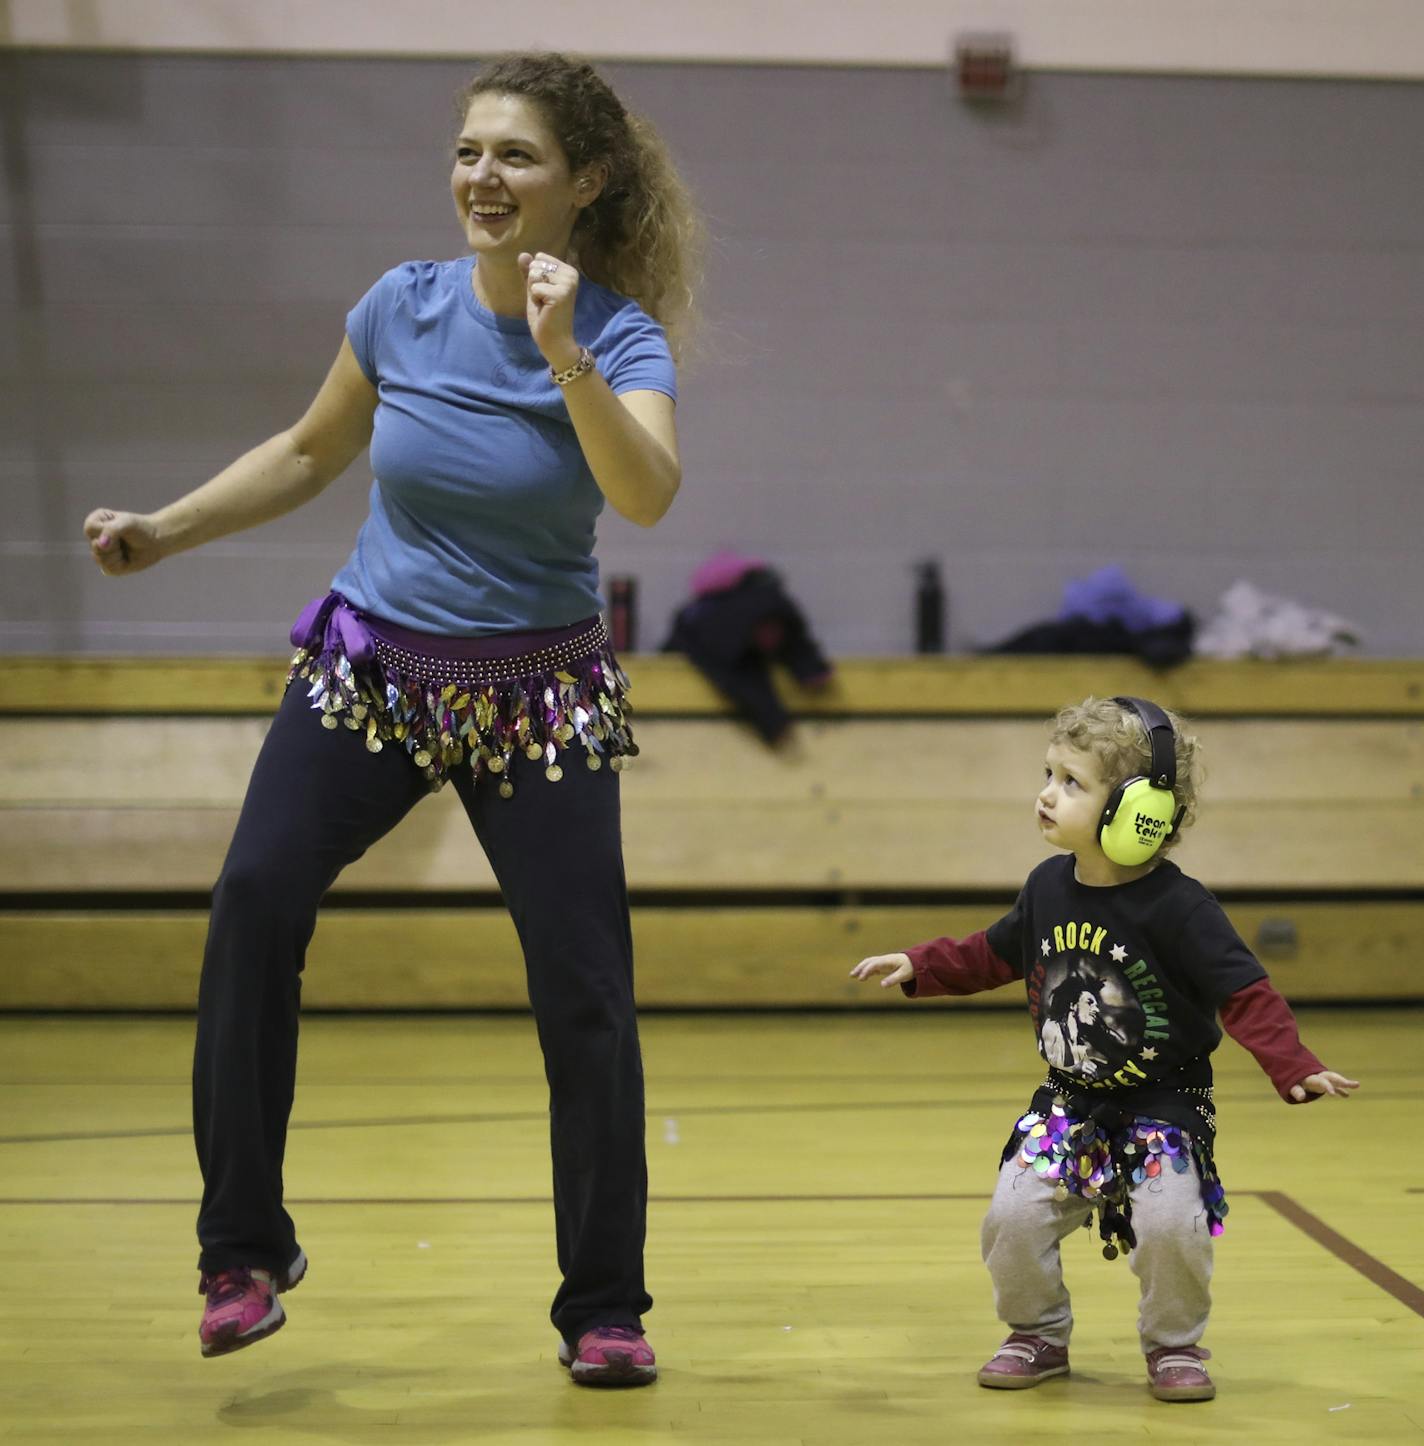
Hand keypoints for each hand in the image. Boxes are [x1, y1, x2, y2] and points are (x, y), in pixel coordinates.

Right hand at [83, 509, 163, 574]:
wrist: (157, 541)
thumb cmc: (141, 528)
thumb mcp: (126, 523)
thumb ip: (111, 530)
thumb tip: (101, 545)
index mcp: (95, 523)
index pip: (90, 529)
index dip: (106, 531)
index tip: (119, 528)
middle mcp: (95, 538)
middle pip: (95, 546)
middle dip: (114, 544)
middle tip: (124, 540)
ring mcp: (101, 553)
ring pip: (99, 559)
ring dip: (117, 555)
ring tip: (125, 549)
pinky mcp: (108, 566)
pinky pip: (107, 569)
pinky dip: (120, 565)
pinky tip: (126, 559)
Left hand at [519, 251, 579, 369]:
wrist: (554, 340)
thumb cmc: (545, 316)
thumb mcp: (534, 290)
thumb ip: (529, 272)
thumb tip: (523, 254)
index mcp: (568, 271)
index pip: (540, 257)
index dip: (536, 277)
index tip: (545, 293)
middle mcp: (571, 274)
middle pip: (537, 264)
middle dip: (534, 284)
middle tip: (545, 301)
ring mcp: (568, 284)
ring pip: (535, 274)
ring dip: (534, 292)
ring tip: (545, 305)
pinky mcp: (560, 294)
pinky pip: (534, 287)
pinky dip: (535, 300)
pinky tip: (546, 309)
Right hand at [849, 953, 913, 988]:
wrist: (915, 961)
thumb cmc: (910, 968)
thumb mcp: (903, 975)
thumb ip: (893, 980)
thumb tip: (882, 985)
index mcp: (888, 961)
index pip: (874, 964)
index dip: (867, 970)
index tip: (861, 978)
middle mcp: (884, 960)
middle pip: (869, 961)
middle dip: (860, 968)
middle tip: (852, 975)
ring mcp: (883, 962)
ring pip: (869, 963)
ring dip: (860, 968)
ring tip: (852, 975)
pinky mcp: (883, 965)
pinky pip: (872, 966)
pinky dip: (866, 970)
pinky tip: (862, 977)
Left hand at [1289, 1070, 1359, 1101]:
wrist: (1294, 1073)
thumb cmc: (1293, 1081)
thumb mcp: (1292, 1086)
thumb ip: (1296, 1091)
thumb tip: (1301, 1098)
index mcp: (1312, 1078)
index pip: (1321, 1081)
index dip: (1327, 1087)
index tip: (1333, 1094)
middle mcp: (1320, 1076)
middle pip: (1332, 1077)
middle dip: (1342, 1080)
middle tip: (1352, 1084)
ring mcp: (1324, 1079)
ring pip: (1336, 1080)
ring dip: (1345, 1083)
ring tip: (1357, 1084)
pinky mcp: (1326, 1083)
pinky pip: (1335, 1086)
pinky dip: (1340, 1090)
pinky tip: (1347, 1095)